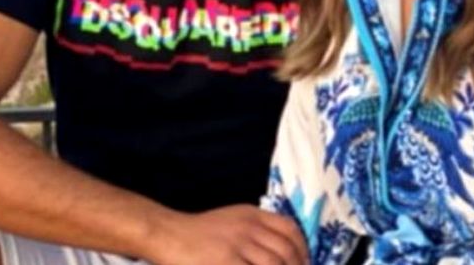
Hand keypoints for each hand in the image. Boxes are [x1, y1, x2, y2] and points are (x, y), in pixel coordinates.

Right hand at [147, 205, 308, 264]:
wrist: (168, 234)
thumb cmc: (199, 232)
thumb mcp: (233, 220)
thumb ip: (256, 231)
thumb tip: (284, 253)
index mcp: (252, 214)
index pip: (289, 229)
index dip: (303, 249)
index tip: (306, 262)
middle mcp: (248, 227)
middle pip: (285, 251)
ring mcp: (237, 245)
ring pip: (274, 264)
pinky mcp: (225, 262)